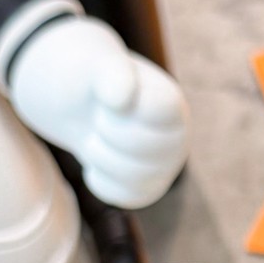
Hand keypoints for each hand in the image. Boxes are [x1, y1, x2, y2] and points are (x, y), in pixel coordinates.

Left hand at [7, 13, 188, 209]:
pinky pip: (124, 196)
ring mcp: (164, 168)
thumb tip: (121, 99)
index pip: (156, 111)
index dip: (121, 107)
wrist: (87, 105)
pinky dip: (99, 180)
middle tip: (97, 119)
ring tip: (92, 139)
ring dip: (99, 155)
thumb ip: (113, 72)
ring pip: (133, 176)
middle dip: (107, 131)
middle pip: (144, 147)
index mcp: (172, 104)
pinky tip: (93, 163)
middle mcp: (177, 139)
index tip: (107, 99)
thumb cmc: (97, 83)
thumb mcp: (100, 65)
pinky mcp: (147, 190)